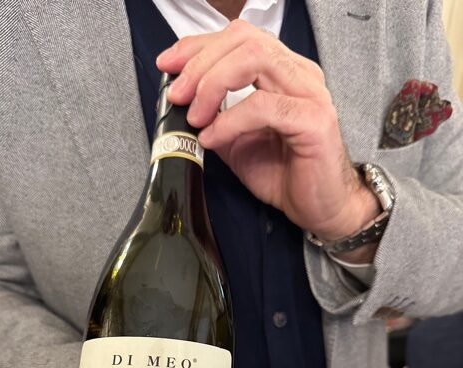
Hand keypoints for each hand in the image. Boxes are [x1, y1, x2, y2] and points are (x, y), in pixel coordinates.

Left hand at [157, 20, 379, 244]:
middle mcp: (299, 75)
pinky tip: (213, 138)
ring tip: (195, 116)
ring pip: (254, 60)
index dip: (198, 46)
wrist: (320, 208)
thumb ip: (214, 117)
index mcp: (283, 72)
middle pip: (244, 40)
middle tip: (178, 94)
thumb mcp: (236, 142)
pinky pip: (263, 106)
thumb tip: (181, 105)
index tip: (168, 66)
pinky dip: (229, 121)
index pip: (239, 37)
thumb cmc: (286, 175)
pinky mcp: (314, 120)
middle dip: (200, 63)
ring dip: (212, 83)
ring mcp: (310, 94)